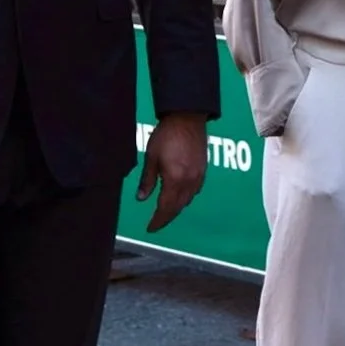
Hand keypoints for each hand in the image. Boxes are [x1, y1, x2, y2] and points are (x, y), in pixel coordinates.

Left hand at [139, 112, 207, 232]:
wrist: (188, 117)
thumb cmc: (166, 135)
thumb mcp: (151, 157)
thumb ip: (147, 180)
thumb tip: (141, 198)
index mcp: (175, 180)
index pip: (166, 208)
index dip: (157, 221)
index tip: (150, 228)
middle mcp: (189, 182)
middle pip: (178, 208)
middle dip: (166, 217)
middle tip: (156, 223)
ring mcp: (198, 176)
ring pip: (187, 201)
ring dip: (176, 208)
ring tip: (165, 210)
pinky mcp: (203, 170)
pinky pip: (194, 191)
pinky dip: (185, 197)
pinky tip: (178, 195)